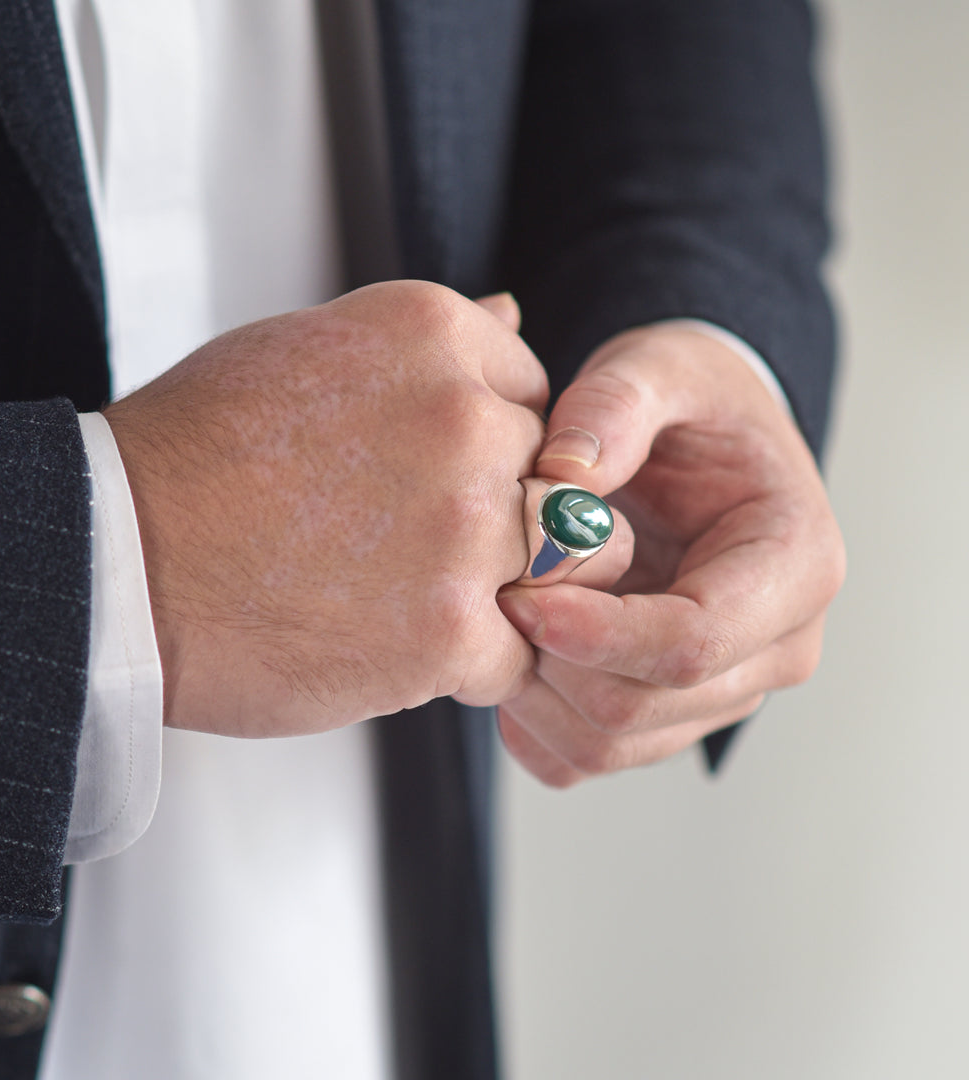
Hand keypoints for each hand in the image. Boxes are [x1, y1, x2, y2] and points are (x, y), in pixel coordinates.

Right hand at [104, 282, 547, 736]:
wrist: (116, 561)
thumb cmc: (193, 457)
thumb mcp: (304, 350)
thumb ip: (425, 345)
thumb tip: (513, 308)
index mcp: (431, 336)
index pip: (534, 392)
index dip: (497, 447)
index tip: (440, 480)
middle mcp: (463, 419)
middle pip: (555, 476)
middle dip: (508, 516)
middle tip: (428, 548)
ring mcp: (463, 528)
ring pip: (566, 563)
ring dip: (513, 590)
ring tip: (429, 601)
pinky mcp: (449, 632)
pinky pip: (520, 655)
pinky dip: (478, 666)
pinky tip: (409, 651)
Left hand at [496, 324, 844, 784]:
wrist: (696, 442)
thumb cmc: (688, 406)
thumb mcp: (659, 369)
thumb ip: (613, 407)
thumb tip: (561, 481)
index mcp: (793, 567)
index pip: (694, 642)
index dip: (597, 633)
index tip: (519, 596)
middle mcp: (770, 647)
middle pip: (643, 708)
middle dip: (552, 660)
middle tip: (496, 590)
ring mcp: (717, 691)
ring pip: (607, 745)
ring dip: (532, 692)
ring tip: (500, 612)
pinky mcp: (664, 714)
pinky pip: (581, 757)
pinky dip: (530, 721)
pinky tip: (513, 654)